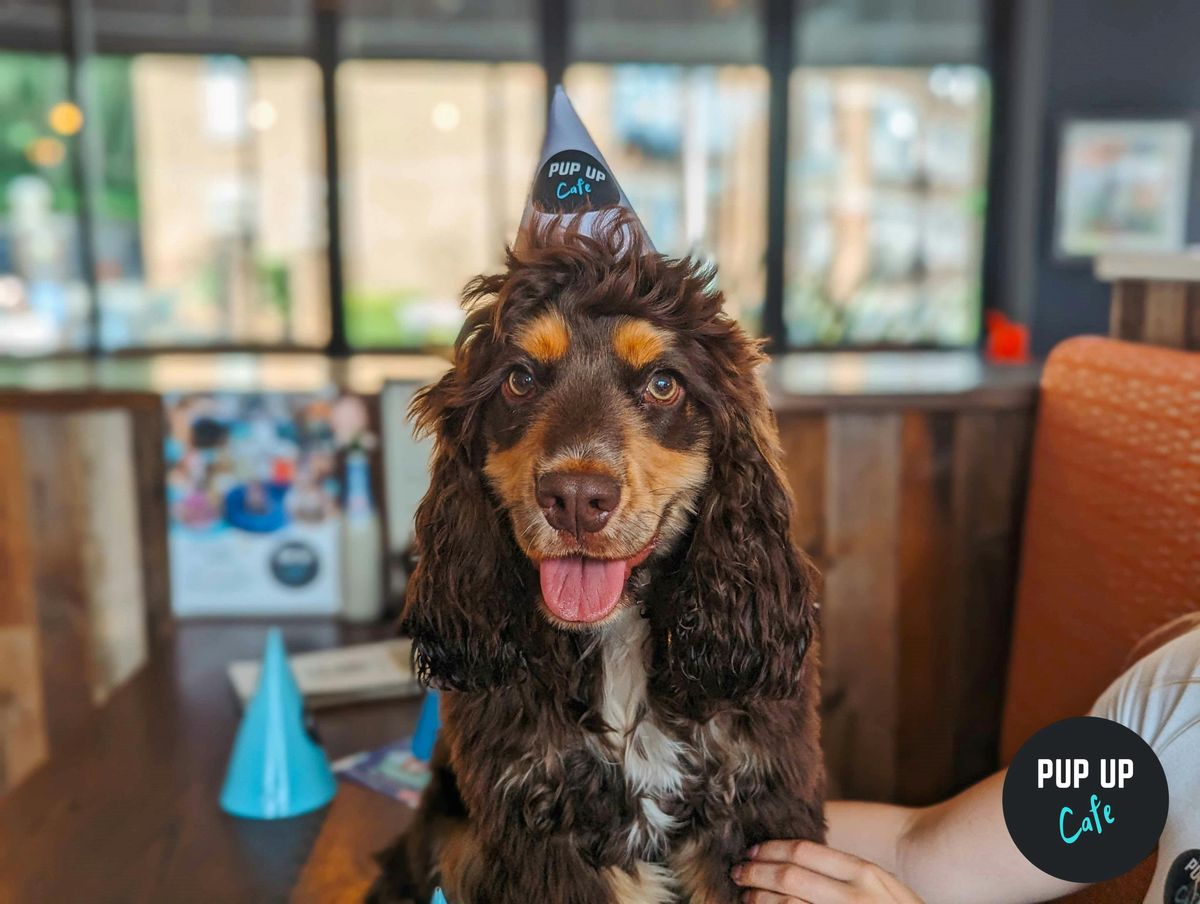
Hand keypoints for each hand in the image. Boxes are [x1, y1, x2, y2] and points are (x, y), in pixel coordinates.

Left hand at [730, 840, 923, 902]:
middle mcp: (853, 898)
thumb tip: (799, 858)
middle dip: (756, 873)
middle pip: (788, 877)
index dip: (771, 849)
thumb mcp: (884, 888)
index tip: (753, 851)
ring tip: (747, 898)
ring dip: (759, 901)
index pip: (804, 852)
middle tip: (738, 872)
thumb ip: (849, 872)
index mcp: (864, 874)